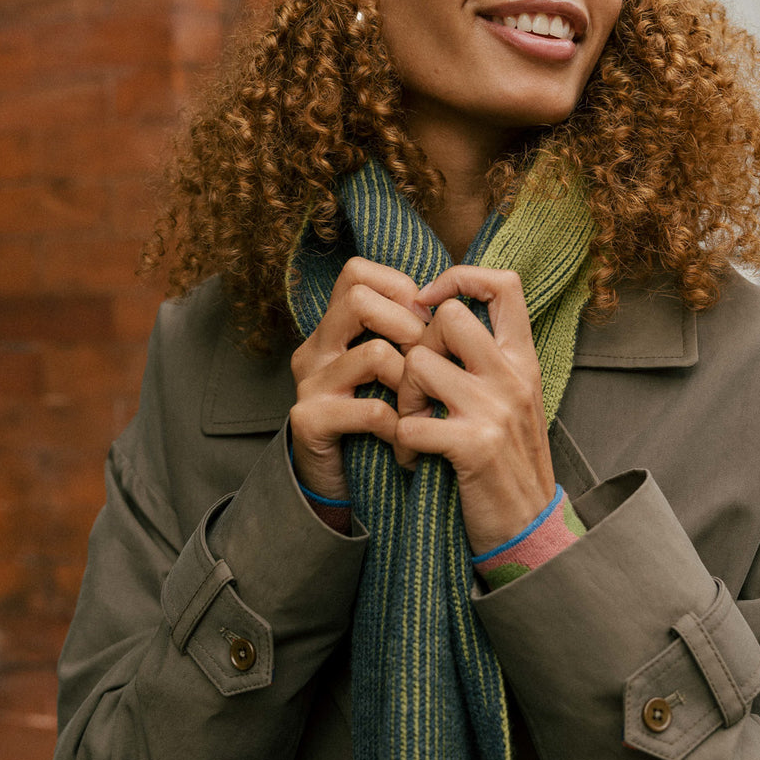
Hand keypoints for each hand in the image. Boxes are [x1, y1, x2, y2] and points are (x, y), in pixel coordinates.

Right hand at [289, 258, 429, 501]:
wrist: (339, 487)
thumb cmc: (376, 424)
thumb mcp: (388, 371)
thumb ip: (403, 334)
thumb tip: (450, 301)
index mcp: (332, 329)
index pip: (357, 272)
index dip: (398, 286)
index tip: (424, 318)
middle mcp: (315, 349)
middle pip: (359, 299)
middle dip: (408, 325)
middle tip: (429, 359)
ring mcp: (309, 384)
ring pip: (373, 353)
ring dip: (410, 380)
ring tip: (421, 404)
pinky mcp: (310, 421)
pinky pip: (371, 410)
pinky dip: (401, 425)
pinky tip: (409, 439)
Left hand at [395, 266, 553, 554]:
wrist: (529, 530)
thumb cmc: (509, 464)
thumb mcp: (513, 402)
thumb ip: (488, 361)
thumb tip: (442, 317)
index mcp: (522, 361)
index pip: (503, 284)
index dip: (460, 278)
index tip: (429, 302)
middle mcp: (513, 378)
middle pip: (448, 318)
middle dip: (416, 347)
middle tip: (414, 387)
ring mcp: (496, 410)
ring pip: (419, 366)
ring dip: (402, 398)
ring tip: (411, 426)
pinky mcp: (475, 447)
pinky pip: (411, 423)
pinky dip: (401, 445)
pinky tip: (412, 460)